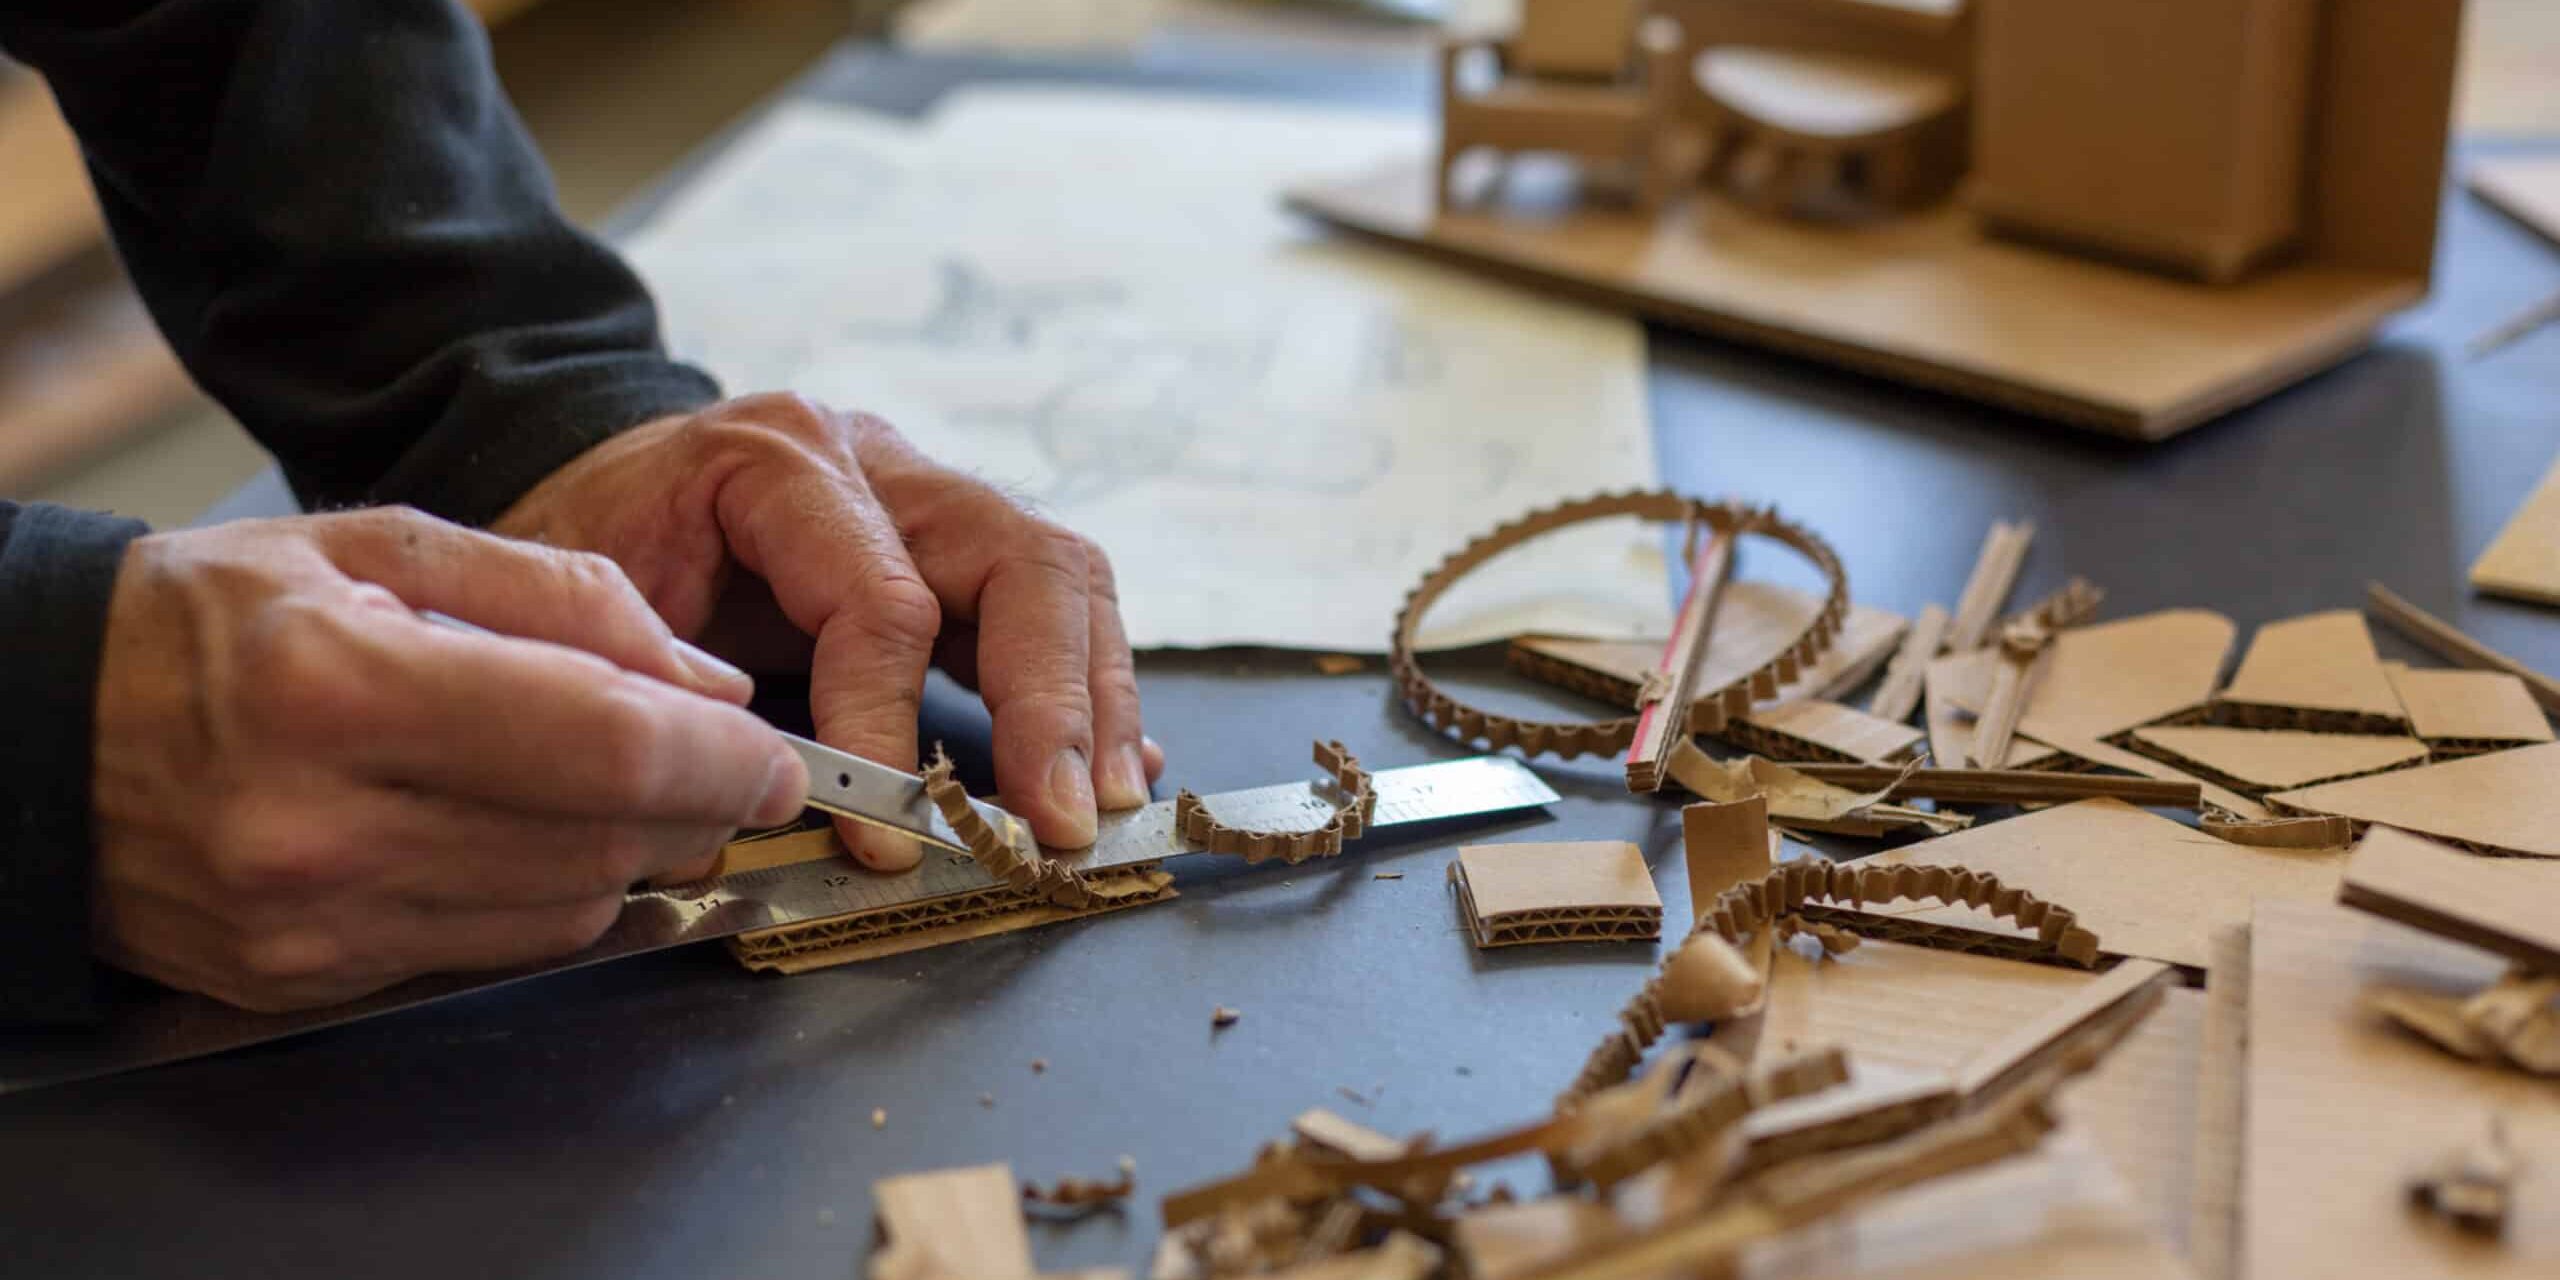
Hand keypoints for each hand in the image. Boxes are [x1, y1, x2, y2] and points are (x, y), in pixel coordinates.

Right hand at [91, 509, 807, 1011]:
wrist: (42, 729)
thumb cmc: (212, 619)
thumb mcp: (378, 547)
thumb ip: (562, 599)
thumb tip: (710, 683)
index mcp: (339, 687)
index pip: (598, 742)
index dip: (717, 754)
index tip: (778, 750)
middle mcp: (321, 825)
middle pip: (598, 840)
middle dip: (695, 803)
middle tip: (725, 761)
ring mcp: (310, 921)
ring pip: (566, 911)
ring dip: (635, 853)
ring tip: (631, 785)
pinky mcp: (308, 978)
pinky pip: (496, 952)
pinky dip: (555, 898)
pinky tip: (539, 834)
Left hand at [493, 393, 1161, 864]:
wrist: (592, 480)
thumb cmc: (577, 546)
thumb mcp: (572, 605)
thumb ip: (656, 684)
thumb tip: (762, 793)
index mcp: (778, 461)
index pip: (882, 599)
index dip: (892, 725)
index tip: (888, 837)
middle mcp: (879, 461)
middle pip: (1022, 562)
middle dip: (1054, 705)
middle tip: (1063, 822)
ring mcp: (932, 496)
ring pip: (1066, 577)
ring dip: (1097, 702)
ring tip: (1106, 806)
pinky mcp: (959, 547)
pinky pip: (1058, 605)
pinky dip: (1093, 689)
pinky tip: (1118, 765)